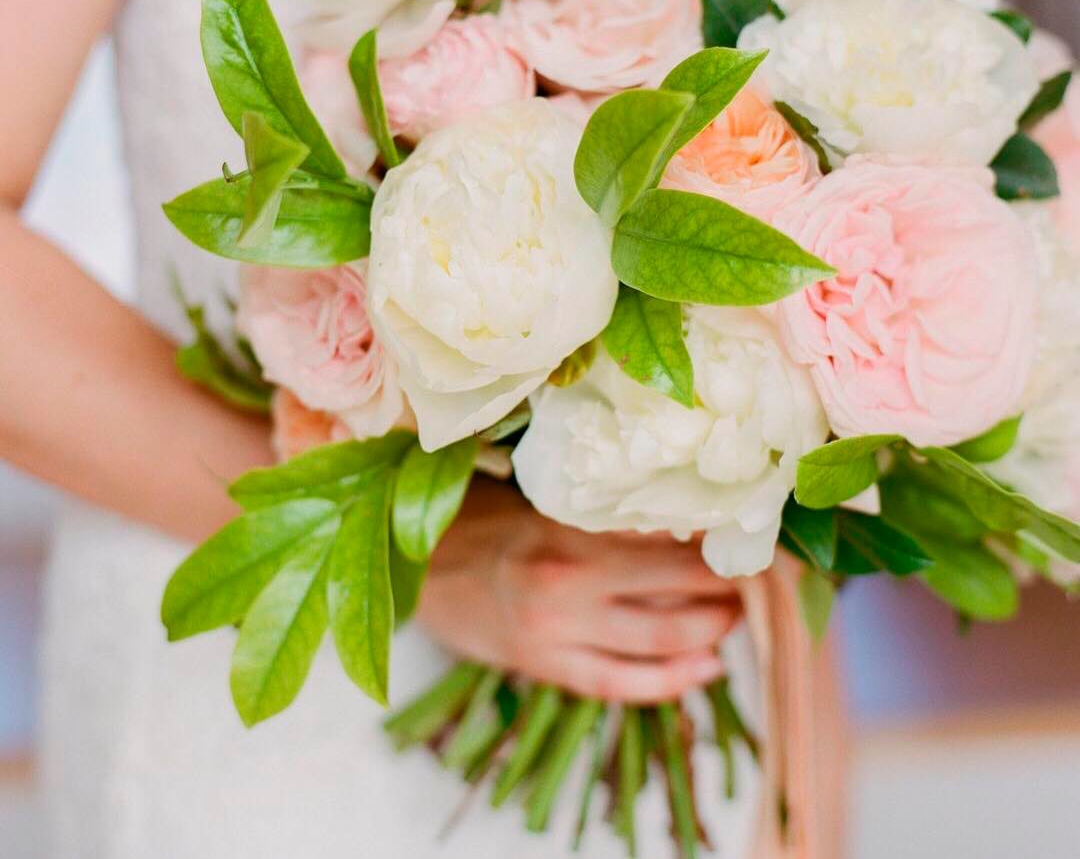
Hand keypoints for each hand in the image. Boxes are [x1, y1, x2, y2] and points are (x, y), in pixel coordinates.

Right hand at [418, 478, 740, 702]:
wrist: (418, 567)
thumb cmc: (485, 518)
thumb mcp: (541, 496)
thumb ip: (603, 508)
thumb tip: (685, 510)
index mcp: (568, 524)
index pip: (665, 533)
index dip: (715, 537)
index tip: (748, 529)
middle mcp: (568, 579)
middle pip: (677, 586)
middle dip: (726, 583)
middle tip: (753, 572)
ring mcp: (557, 630)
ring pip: (660, 638)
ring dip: (711, 629)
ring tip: (734, 615)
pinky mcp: (547, 665)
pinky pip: (622, 683)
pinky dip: (672, 680)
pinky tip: (706, 668)